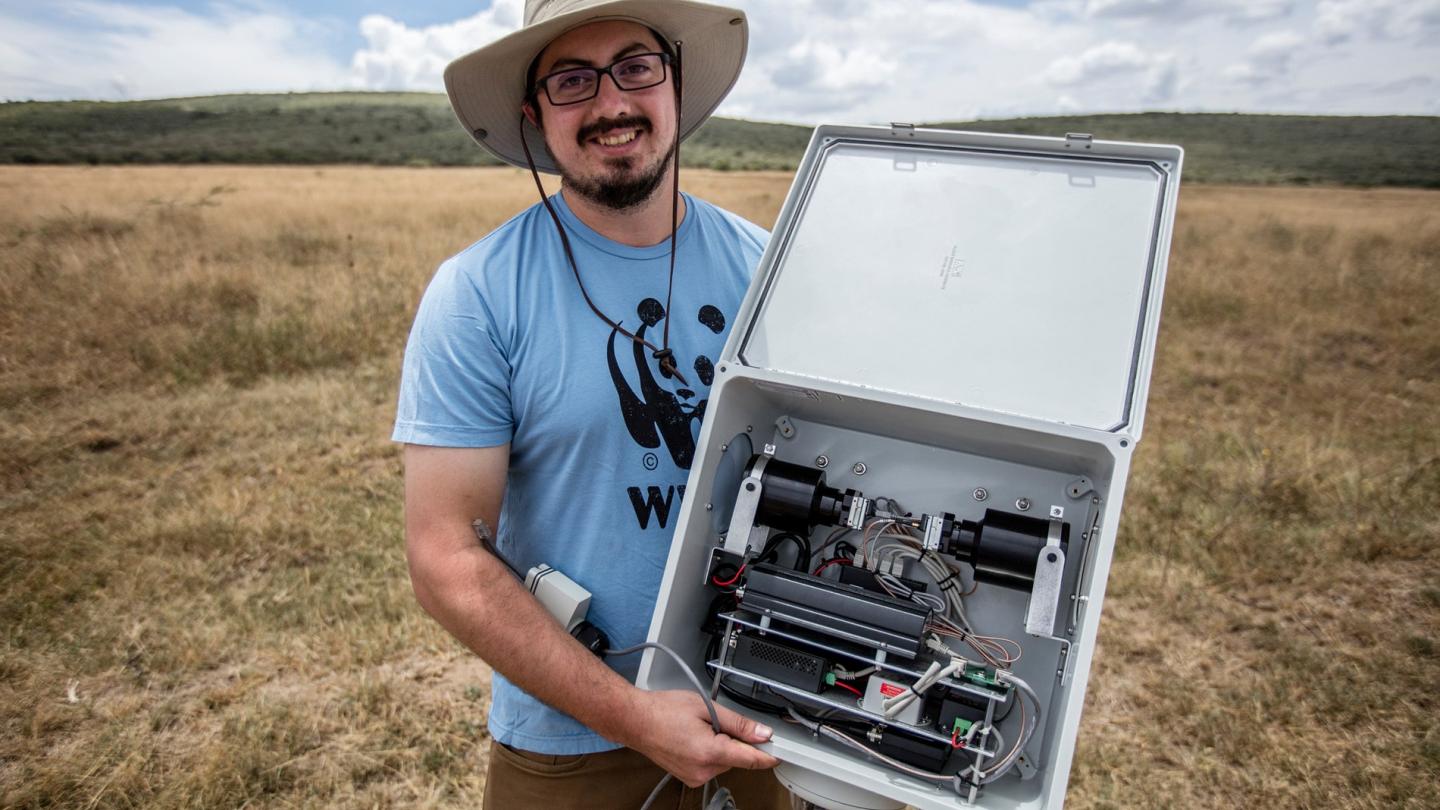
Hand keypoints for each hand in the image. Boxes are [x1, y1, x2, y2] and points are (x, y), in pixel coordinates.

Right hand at [623, 688, 779, 786]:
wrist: (636, 720)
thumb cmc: (664, 710)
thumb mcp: (707, 708)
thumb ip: (739, 724)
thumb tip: (762, 733)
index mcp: (710, 752)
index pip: (752, 759)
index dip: (770, 754)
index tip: (782, 750)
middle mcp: (703, 770)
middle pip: (738, 758)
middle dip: (735, 739)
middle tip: (717, 721)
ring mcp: (695, 777)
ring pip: (725, 761)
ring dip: (721, 745)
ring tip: (699, 728)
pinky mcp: (689, 778)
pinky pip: (712, 765)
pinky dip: (710, 752)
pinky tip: (695, 738)